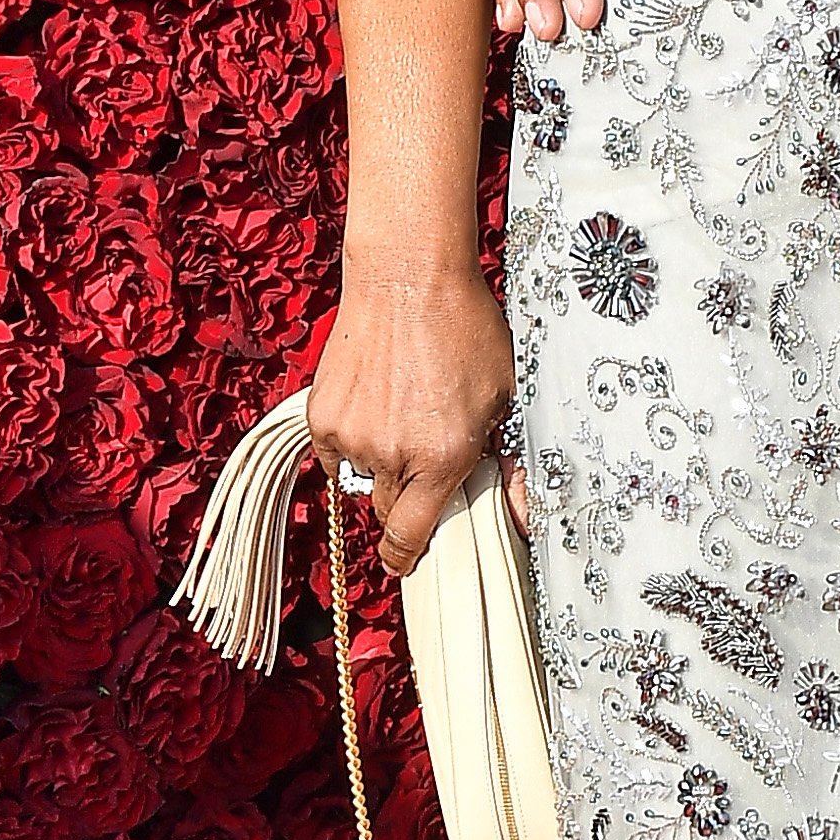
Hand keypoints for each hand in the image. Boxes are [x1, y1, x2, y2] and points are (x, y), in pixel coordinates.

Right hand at [305, 263, 522, 581]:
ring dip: (377, 463)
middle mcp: (391, 454)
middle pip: (386, 509)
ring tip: (399, 414)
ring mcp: (350, 435)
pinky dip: (350, 439)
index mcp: (441, 457)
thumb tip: (518, 510)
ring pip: (360, 478)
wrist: (408, 278)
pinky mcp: (321, 415)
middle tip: (421, 457)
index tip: (405, 561)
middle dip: (404, 495)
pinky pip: (334, 451)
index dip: (407, 555)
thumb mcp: (504, 397)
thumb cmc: (463, 328)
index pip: (411, 535)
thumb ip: (504, 458)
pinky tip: (374, 403)